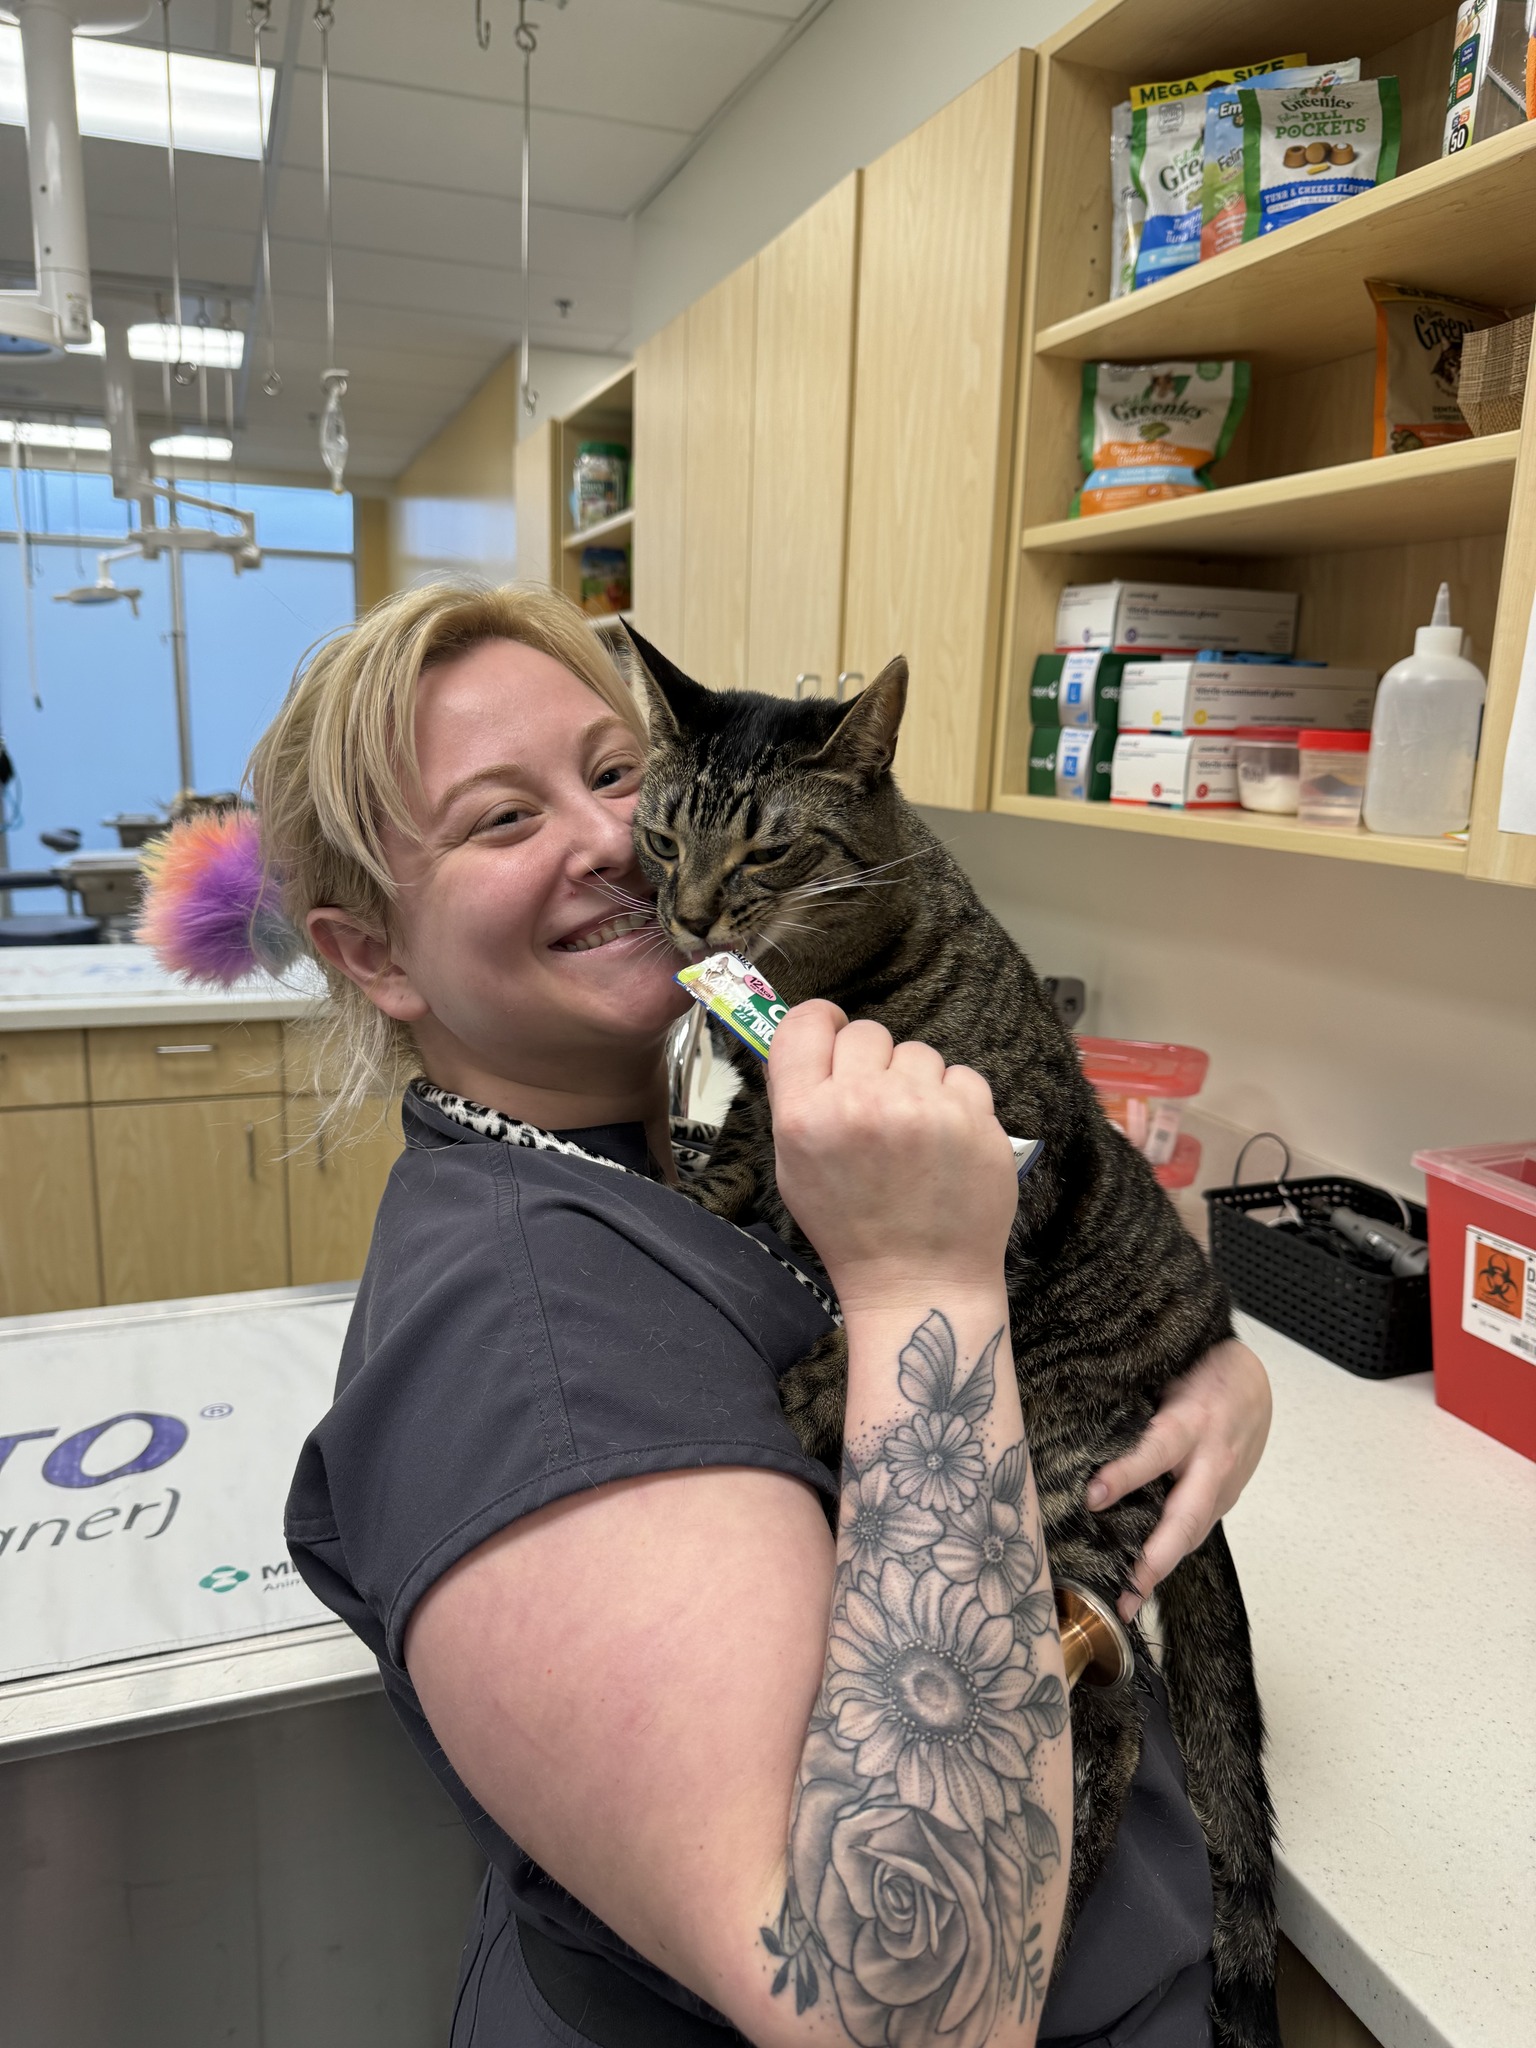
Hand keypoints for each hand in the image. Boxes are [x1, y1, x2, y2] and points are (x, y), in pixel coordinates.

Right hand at [766, 1001, 1016, 1314]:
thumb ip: (795, 1101)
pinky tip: (945, 1142)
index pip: (805, 1024)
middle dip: (870, 1063)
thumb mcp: (795, 1169)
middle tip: (875, 1106)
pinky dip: (954, 1101)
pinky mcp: (975, 1117)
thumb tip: (799, 1040)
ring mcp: (923, 1108)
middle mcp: (862, 1102)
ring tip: (914, 1134)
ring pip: (917, 1052)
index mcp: (806, 1116)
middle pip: (865, 1032)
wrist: (920, 1283)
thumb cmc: (852, 1230)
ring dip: (915, 1082)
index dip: (820, 1022)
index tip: (831, 1035)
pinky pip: (961, 1075)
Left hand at [1087, 1337, 1271, 1622]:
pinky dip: (1171, 1553)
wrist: (1255, 1378)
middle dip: (1154, 1559)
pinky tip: (1142, 1576)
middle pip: (1185, 1516)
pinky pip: (1197, 1528)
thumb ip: (1134, 1401)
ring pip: (1193, 1532)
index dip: (1124, 1476)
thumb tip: (1078, 1427)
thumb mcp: (1167, 1370)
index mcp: (1193, 1420)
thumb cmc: (1202, 1366)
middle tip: (1122, 1591)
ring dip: (1160, 1569)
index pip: (1156, 1451)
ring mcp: (1224, 1484)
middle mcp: (1213, 1459)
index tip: (1091, 1499)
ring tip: (1127, 1602)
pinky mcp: (1226, 1497)